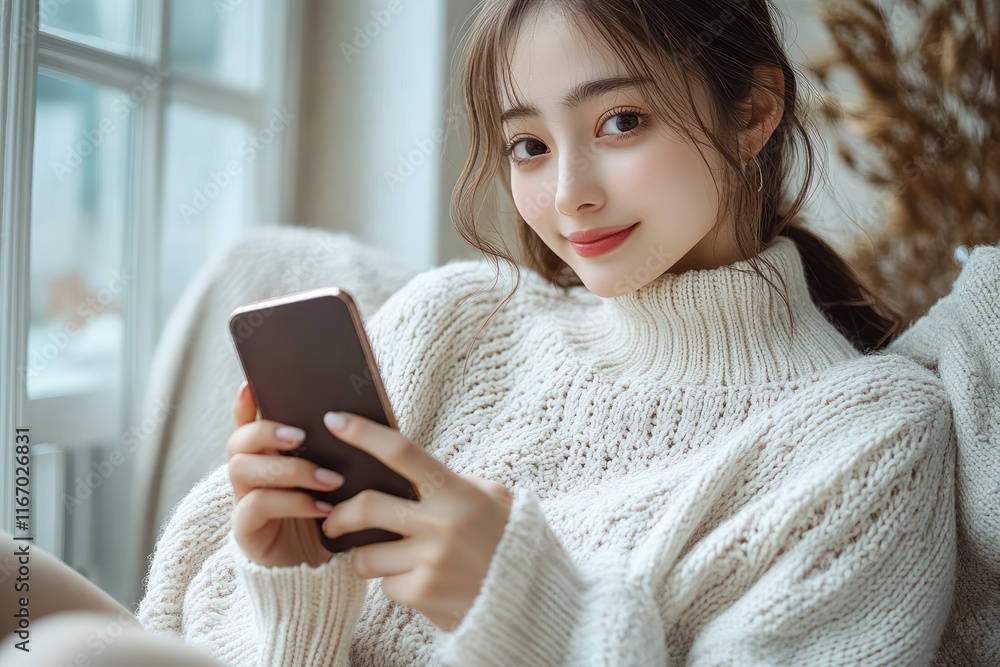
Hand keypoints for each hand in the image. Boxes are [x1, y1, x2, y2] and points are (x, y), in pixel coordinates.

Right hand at [227, 381, 347, 567]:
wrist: (327, 571)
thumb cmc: (335, 514)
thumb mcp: (341, 475)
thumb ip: (338, 446)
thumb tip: (360, 409)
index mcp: (270, 453)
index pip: (248, 420)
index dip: (245, 402)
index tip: (252, 385)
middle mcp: (251, 472)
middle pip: (238, 440)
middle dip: (267, 431)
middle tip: (302, 436)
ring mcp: (244, 500)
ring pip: (242, 468)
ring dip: (289, 469)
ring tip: (330, 479)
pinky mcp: (247, 530)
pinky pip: (256, 506)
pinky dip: (292, 502)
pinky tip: (323, 507)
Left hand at [320, 410, 512, 630]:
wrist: (530, 597)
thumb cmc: (507, 541)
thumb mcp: (493, 499)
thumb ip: (454, 483)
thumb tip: (407, 473)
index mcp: (456, 491)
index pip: (401, 452)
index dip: (364, 434)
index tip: (335, 421)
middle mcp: (441, 523)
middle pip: (366, 507)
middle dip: (339, 514)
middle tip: (332, 519)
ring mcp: (431, 560)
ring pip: (365, 555)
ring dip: (364, 558)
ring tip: (379, 559)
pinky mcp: (423, 594)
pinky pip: (386, 586)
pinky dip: (395, 584)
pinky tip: (417, 584)